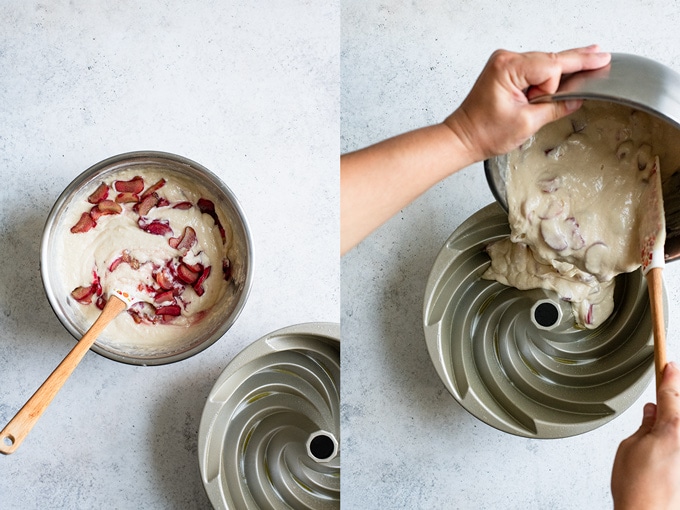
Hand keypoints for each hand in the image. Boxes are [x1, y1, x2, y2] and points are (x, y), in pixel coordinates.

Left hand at [444, 45, 610, 161]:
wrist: (463, 138)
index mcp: (507, 68)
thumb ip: (555, 108)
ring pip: (545, 63)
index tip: (582, 85)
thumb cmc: (484, 132)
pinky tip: (566, 73)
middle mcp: (505, 60)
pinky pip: (535, 68)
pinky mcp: (506, 71)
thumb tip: (576, 99)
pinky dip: (548, 76)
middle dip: (573, 65)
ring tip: (584, 71)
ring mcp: (505, 63)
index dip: (557, 87)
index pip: (551, 67)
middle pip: (551, 59)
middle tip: (602, 56)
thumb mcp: (527, 123)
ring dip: (557, 76)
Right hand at [611, 362, 679, 508]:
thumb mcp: (629, 447)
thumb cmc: (637, 489)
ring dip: (673, 420)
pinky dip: (674, 437)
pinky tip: (666, 443)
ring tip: (659, 427)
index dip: (670, 375)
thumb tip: (652, 413)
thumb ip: (645, 426)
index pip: (672, 393)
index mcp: (673, 429)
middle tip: (668, 386)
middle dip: (675, 398)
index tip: (671, 364)